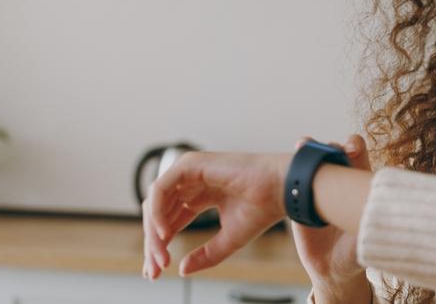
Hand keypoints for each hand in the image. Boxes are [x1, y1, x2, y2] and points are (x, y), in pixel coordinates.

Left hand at [141, 150, 291, 278]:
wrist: (281, 189)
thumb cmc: (263, 208)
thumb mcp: (229, 240)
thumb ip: (205, 255)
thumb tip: (182, 270)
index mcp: (200, 195)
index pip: (170, 221)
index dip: (161, 246)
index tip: (156, 272)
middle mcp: (192, 182)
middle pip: (159, 214)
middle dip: (154, 244)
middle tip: (155, 270)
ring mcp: (189, 171)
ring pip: (156, 203)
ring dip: (154, 233)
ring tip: (161, 257)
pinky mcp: (190, 164)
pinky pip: (161, 189)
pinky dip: (158, 212)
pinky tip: (164, 234)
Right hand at [290, 135, 371, 290]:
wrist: (329, 269)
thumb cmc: (354, 253)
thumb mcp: (362, 243)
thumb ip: (367, 229)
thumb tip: (380, 214)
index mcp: (357, 185)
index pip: (358, 156)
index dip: (355, 148)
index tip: (351, 151)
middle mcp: (338, 181)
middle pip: (334, 152)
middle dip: (331, 145)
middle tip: (329, 148)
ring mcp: (317, 187)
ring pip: (312, 160)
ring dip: (308, 147)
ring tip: (303, 145)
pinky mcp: (298, 198)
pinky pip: (293, 177)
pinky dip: (290, 167)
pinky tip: (288, 164)